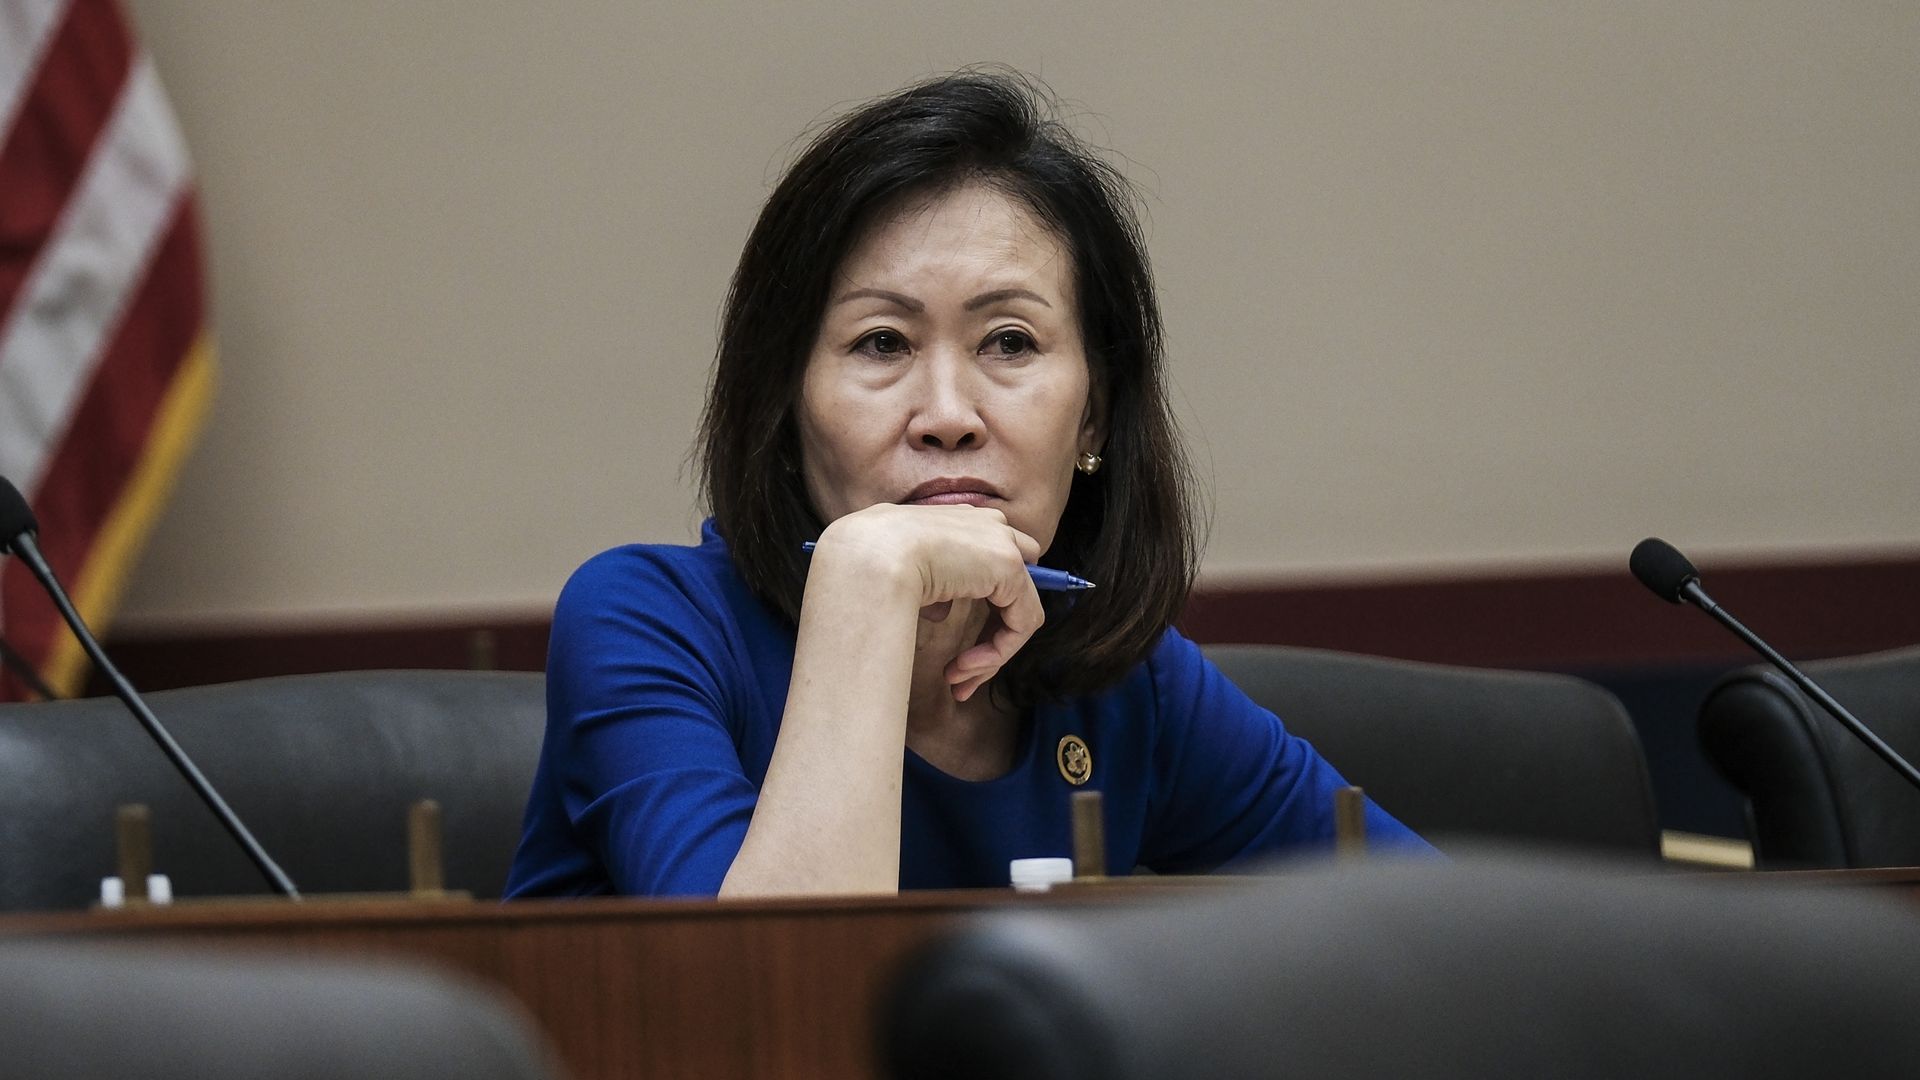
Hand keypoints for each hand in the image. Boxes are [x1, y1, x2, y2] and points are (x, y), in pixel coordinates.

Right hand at [810, 504, 1043, 700]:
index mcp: (957, 520)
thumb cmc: (868, 563)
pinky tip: (963, 667)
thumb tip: (940, 610)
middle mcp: (985, 524)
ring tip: (957, 678)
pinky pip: (1023, 621)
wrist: (868, 556)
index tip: (958, 642)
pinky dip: (998, 652)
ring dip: (992, 652)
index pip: (987, 562)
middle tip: (962, 669)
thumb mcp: (900, 572)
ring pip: (1020, 608)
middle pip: (1013, 584)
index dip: (981, 604)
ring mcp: (1002, 542)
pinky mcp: (1010, 567)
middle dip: (995, 631)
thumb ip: (930, 587)